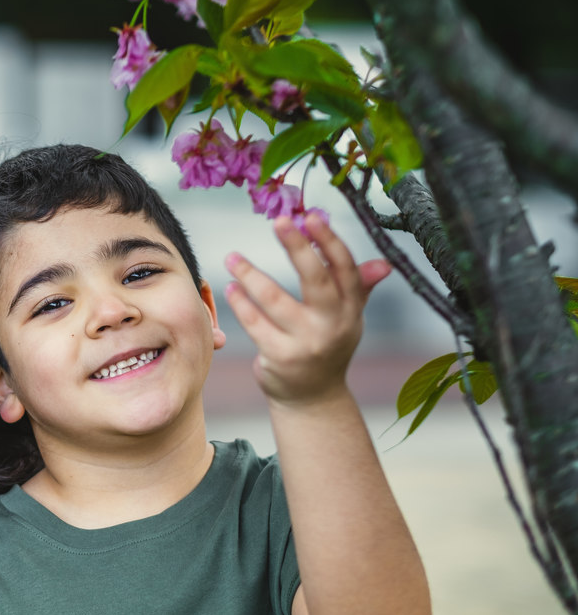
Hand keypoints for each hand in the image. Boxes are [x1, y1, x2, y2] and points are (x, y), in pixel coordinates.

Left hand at [223, 213, 389, 404]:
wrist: (312, 397)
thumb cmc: (327, 345)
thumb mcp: (347, 319)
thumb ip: (359, 288)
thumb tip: (384, 264)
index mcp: (351, 310)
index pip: (345, 270)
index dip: (330, 241)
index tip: (311, 216)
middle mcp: (333, 326)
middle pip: (315, 280)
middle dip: (297, 247)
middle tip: (279, 220)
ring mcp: (307, 343)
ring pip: (275, 300)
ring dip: (251, 275)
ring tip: (233, 257)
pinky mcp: (280, 358)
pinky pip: (255, 324)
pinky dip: (241, 304)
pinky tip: (231, 289)